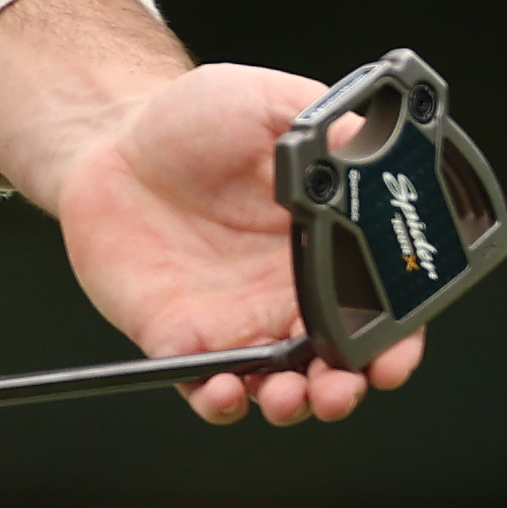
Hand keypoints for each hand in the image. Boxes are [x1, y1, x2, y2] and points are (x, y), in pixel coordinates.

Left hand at [43, 64, 423, 428]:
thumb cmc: (190, 119)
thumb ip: (333, 131)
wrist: (110, 136)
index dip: (396, 341)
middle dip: (350, 385)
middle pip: (337, 363)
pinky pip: (206, 388)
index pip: (379, 310)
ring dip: (295, 403)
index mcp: (326, 249)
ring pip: (281, 387)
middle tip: (343, 385)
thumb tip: (380, 154)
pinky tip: (224, 390)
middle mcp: (287, 296)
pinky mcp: (180, 338)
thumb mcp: (272, 104)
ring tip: (290, 394)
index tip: (395, 355)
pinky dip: (221, 402)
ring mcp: (236, 322)